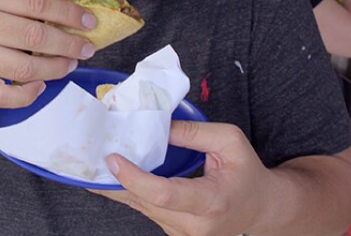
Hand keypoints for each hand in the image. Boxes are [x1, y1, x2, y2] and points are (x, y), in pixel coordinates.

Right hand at [0, 0, 96, 107]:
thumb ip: (17, 0)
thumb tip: (66, 14)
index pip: (36, 3)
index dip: (68, 14)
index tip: (89, 22)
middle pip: (34, 36)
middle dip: (69, 44)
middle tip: (86, 47)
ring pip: (23, 68)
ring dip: (55, 68)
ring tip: (69, 64)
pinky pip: (1, 95)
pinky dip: (26, 94)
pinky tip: (39, 85)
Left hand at [91, 120, 274, 235]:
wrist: (260, 208)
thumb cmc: (247, 173)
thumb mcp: (230, 141)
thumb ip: (194, 132)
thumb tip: (156, 125)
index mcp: (212, 202)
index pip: (165, 194)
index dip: (135, 177)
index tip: (113, 159)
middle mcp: (195, 225)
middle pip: (145, 202)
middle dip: (114, 180)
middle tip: (89, 156)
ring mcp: (183, 233)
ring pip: (141, 207)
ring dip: (116, 186)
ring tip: (93, 163)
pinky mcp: (174, 231)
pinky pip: (146, 209)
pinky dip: (130, 190)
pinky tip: (114, 174)